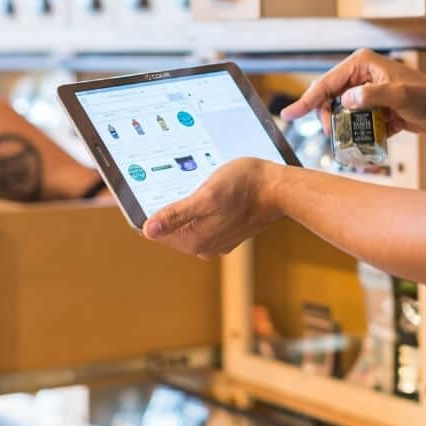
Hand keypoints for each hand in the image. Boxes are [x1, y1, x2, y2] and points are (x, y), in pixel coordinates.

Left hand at [143, 158, 284, 258]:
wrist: (279, 189)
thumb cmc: (245, 187)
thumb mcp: (207, 196)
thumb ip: (177, 215)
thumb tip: (148, 230)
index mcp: (195, 241)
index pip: (154, 231)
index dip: (147, 210)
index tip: (146, 188)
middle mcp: (204, 246)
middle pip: (170, 227)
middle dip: (167, 205)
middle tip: (169, 179)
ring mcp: (216, 239)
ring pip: (186, 222)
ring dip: (183, 203)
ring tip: (189, 181)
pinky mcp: (226, 230)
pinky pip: (202, 219)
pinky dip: (199, 205)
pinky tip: (205, 189)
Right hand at [280, 49, 425, 136]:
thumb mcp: (399, 95)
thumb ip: (372, 96)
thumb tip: (346, 100)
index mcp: (362, 64)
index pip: (326, 83)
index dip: (306, 100)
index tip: (288, 115)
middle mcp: (362, 75)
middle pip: (330, 97)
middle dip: (325, 116)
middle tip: (330, 133)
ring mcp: (368, 91)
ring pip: (342, 111)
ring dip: (341, 126)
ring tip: (343, 140)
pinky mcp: (376, 107)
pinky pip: (357, 120)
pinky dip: (355, 132)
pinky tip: (357, 144)